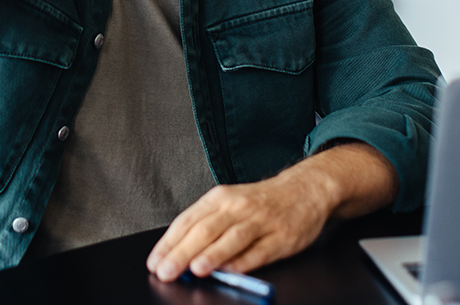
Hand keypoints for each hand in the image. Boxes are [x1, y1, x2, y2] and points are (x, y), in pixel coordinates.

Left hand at [146, 143, 397, 281]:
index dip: (169, 243)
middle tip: (166, 271)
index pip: (187, 221)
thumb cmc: (260, 202)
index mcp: (219, 198)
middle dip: (182, 253)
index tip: (154, 262)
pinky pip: (261, 251)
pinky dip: (245, 261)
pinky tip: (232, 271)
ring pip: (232, 238)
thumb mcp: (229, 204)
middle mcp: (237, 207)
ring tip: (196, 269)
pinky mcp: (282, 236)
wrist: (304, 189)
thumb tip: (179, 254)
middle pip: (205, 230)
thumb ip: (206, 226)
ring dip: (213, 254)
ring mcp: (261, 221)